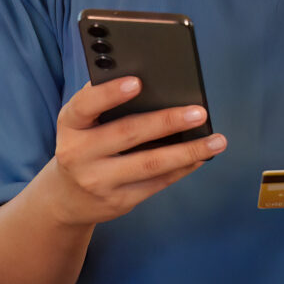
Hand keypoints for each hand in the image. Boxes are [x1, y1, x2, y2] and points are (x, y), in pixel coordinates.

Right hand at [35, 76, 226, 226]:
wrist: (67, 198)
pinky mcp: (119, 201)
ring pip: (150, 164)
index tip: (138, 82)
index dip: (109, 94)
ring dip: (187, 151)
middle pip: (127, 134)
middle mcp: (78, 154)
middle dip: (166, 122)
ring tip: (216, 140)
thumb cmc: (83, 146)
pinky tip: (201, 157)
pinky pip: (157, 182)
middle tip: (199, 113)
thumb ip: (102, 103)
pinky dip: (183, 167)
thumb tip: (153, 83)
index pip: (85, 105)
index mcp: (70, 125)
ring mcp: (99, 181)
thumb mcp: (80, 124)